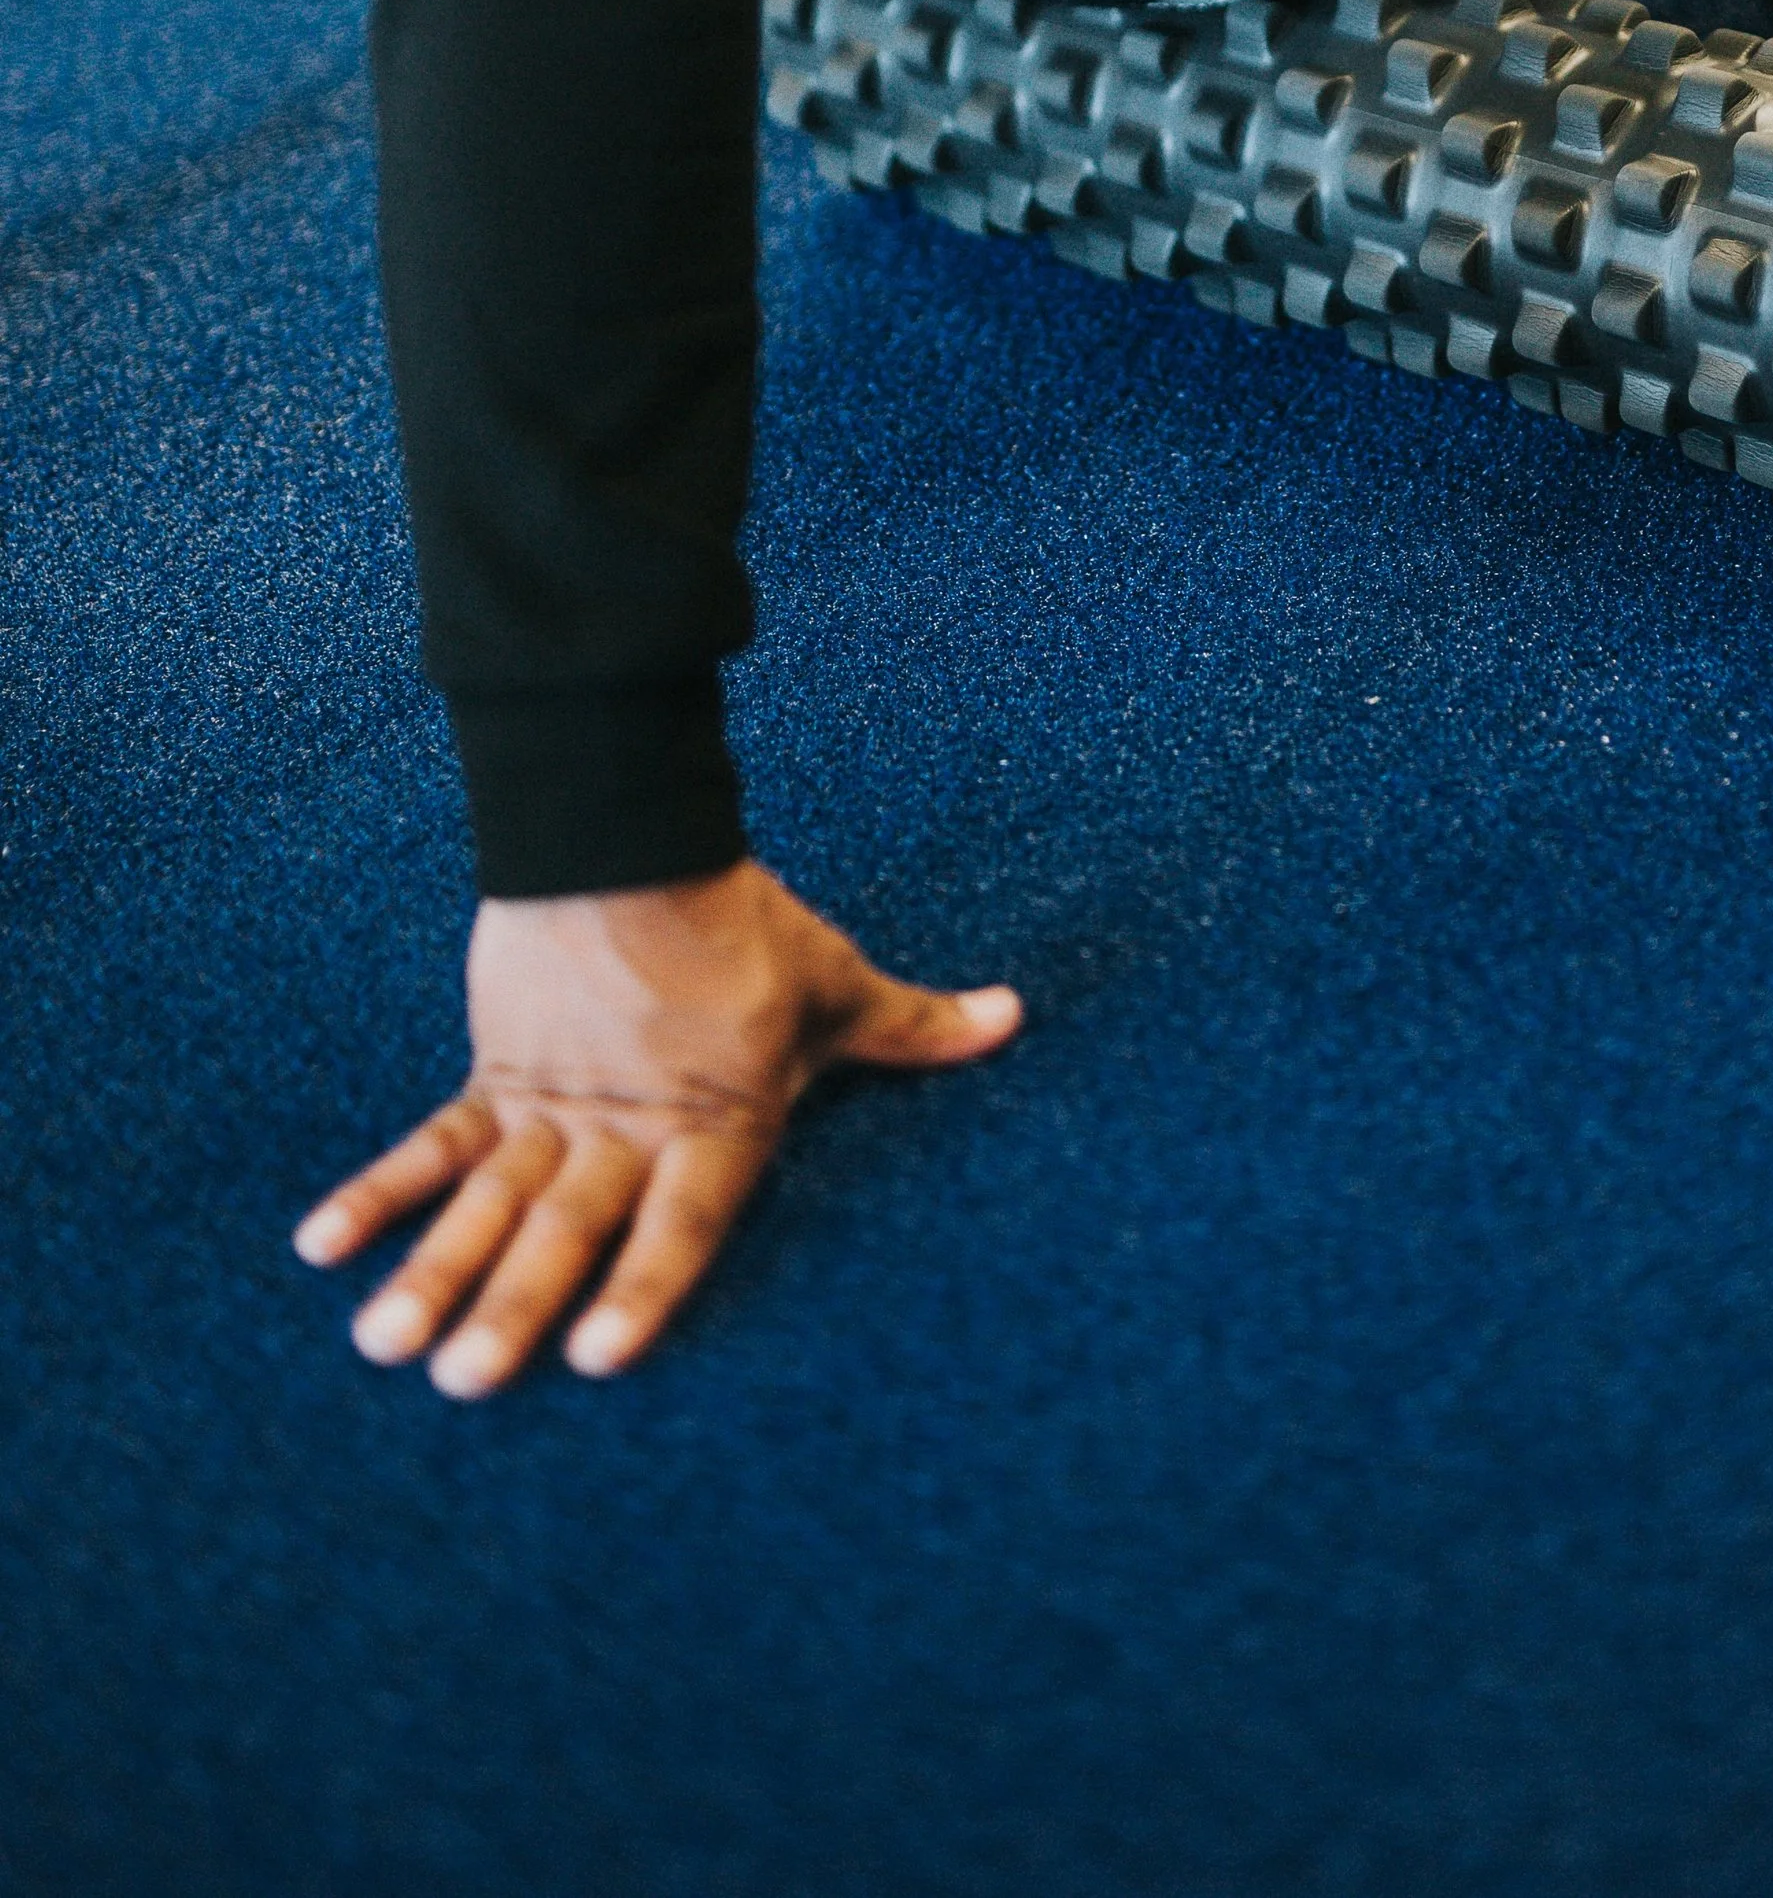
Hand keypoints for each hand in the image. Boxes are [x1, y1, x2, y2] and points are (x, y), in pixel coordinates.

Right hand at [293, 860, 1020, 1395]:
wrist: (633, 832)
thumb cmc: (748, 923)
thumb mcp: (838, 983)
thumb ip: (915, 1028)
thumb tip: (1012, 1020)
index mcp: (712, 1118)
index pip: (678, 1218)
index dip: (643, 1283)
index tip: (601, 1355)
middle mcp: (624, 1125)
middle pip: (564, 1226)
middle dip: (512, 1304)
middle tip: (466, 1380)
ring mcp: (551, 1103)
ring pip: (488, 1199)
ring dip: (432, 1268)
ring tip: (383, 1346)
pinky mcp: (496, 1073)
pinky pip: (432, 1143)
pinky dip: (379, 1192)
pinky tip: (322, 1246)